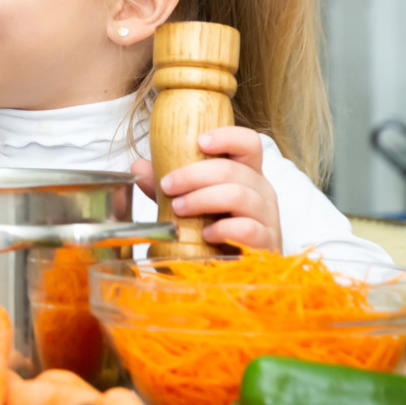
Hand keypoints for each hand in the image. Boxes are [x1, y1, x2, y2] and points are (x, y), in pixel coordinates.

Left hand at [132, 126, 281, 251]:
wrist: (238, 267)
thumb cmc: (216, 228)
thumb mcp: (191, 201)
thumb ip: (169, 185)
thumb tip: (139, 167)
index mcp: (246, 173)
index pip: (248, 143)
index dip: (227, 137)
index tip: (199, 141)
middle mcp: (261, 190)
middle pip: (232, 169)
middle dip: (193, 175)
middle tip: (167, 186)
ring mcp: (267, 216)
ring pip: (238, 195)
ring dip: (202, 199)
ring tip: (179, 209)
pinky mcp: (266, 242)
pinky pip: (247, 229)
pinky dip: (222, 229)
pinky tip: (206, 235)